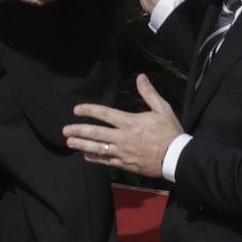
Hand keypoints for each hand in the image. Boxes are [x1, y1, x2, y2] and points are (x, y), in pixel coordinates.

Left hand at [63, 74, 182, 178]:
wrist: (176, 158)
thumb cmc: (170, 132)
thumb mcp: (162, 109)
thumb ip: (149, 93)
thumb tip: (141, 76)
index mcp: (130, 122)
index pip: (105, 114)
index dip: (89, 110)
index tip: (77, 109)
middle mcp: (123, 137)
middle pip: (96, 133)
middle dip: (79, 131)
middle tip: (65, 130)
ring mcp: (122, 152)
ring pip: (98, 149)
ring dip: (82, 145)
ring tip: (70, 143)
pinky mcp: (125, 164)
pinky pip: (106, 161)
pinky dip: (95, 158)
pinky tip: (86, 156)